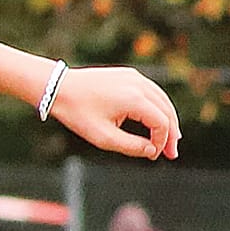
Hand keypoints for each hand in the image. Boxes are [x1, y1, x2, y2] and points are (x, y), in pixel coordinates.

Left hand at [47, 67, 180, 160]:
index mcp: (134, 99)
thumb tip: (152, 151)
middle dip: (171, 133)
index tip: (154, 156)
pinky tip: (156, 120)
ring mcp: (135, 76)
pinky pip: (151, 92)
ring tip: (169, 139)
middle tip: (171, 153)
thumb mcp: (102, 137)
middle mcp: (139, 84)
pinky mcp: (129, 74)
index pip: (161, 123)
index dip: (162, 142)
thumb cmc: (77, 112)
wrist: (58, 87)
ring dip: (167, 120)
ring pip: (162, 100)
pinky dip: (157, 107)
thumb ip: (130, 146)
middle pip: (166, 111)